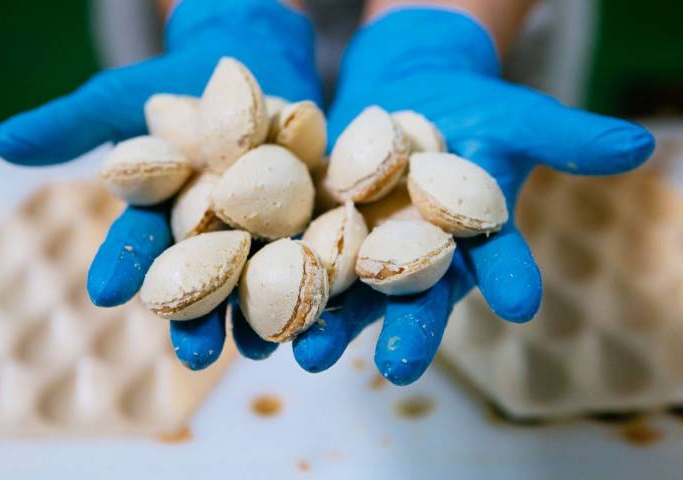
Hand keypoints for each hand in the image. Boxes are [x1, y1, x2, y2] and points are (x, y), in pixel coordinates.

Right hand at [0, 0, 321, 369]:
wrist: (257, 65)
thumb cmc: (185, 81)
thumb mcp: (130, 94)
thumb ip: (79, 121)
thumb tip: (6, 140)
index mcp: (164, 212)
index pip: (139, 243)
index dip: (123, 265)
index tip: (104, 291)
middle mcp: (211, 235)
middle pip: (202, 282)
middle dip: (197, 318)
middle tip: (194, 355)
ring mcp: (264, 233)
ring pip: (261, 285)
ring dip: (264, 322)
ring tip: (265, 352)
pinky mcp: (313, 222)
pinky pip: (319, 257)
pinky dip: (323, 286)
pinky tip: (324, 318)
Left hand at [290, 8, 654, 384]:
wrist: (409, 92)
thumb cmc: (470, 107)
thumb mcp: (514, 115)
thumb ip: (564, 136)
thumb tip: (644, 147)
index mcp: (473, 235)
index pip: (497, 260)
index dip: (512, 278)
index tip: (524, 305)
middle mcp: (421, 255)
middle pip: (416, 293)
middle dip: (407, 328)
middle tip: (397, 367)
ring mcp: (368, 247)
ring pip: (350, 293)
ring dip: (330, 324)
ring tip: (307, 356)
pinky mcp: (320, 230)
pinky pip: (298, 262)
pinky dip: (276, 287)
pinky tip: (254, 318)